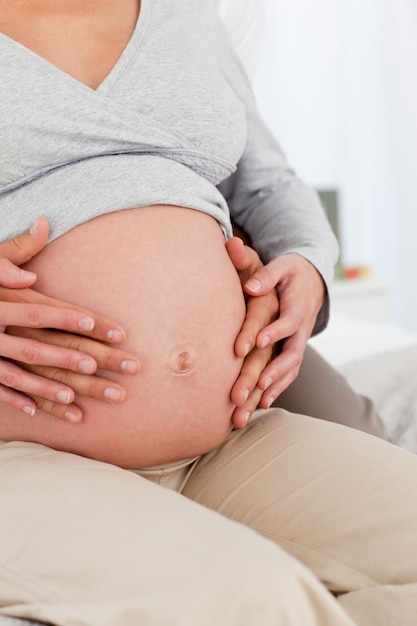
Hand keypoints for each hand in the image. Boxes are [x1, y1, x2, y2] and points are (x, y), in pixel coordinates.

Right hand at [0, 217, 139, 421]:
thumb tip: (43, 225)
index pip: (46, 311)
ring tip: (78, 399)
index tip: (113, 330)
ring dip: (50, 388)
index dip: (77, 320)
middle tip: (120, 368)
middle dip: (81, 359)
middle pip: (44, 347)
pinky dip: (17, 399)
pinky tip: (40, 412)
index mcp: (3, 301)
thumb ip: (13, 249)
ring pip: (21, 373)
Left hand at [242, 252, 325, 408]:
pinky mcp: (293, 351)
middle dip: (274, 371)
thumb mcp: (283, 266)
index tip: (259, 341)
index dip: (276, 332)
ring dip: (274, 387)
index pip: (288, 322)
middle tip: (256, 383)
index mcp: (298, 306)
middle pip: (291, 354)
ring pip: (290, 369)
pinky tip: (260, 404)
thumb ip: (267, 275)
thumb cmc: (291, 272)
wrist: (312, 282)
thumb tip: (250, 286)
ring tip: (256, 402)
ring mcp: (299, 343)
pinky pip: (288, 374)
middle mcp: (301, 329)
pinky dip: (276, 389)